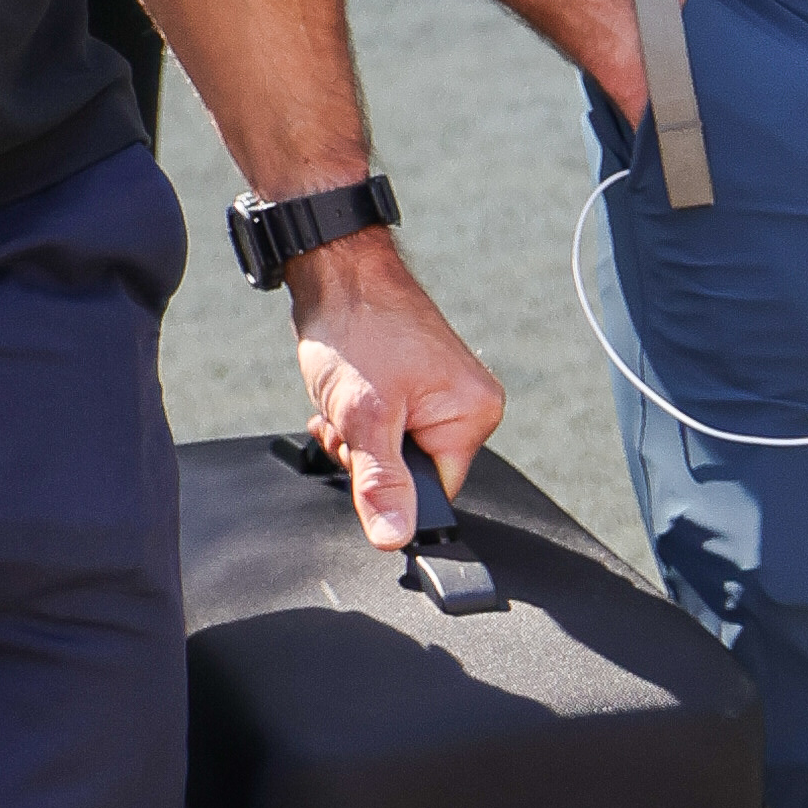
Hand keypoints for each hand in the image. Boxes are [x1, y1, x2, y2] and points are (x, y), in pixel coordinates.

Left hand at [287, 230, 504, 548]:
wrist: (335, 271)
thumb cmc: (359, 325)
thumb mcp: (365, 416)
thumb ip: (381, 482)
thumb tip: (395, 536)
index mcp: (473, 413)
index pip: (437, 490)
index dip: (393, 485)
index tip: (367, 454)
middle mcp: (464, 404)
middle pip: (411, 473)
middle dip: (368, 458)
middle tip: (351, 421)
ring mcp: (436, 395)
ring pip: (390, 452)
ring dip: (356, 439)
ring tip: (344, 403)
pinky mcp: (410, 387)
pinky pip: (383, 429)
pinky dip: (355, 422)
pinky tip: (342, 398)